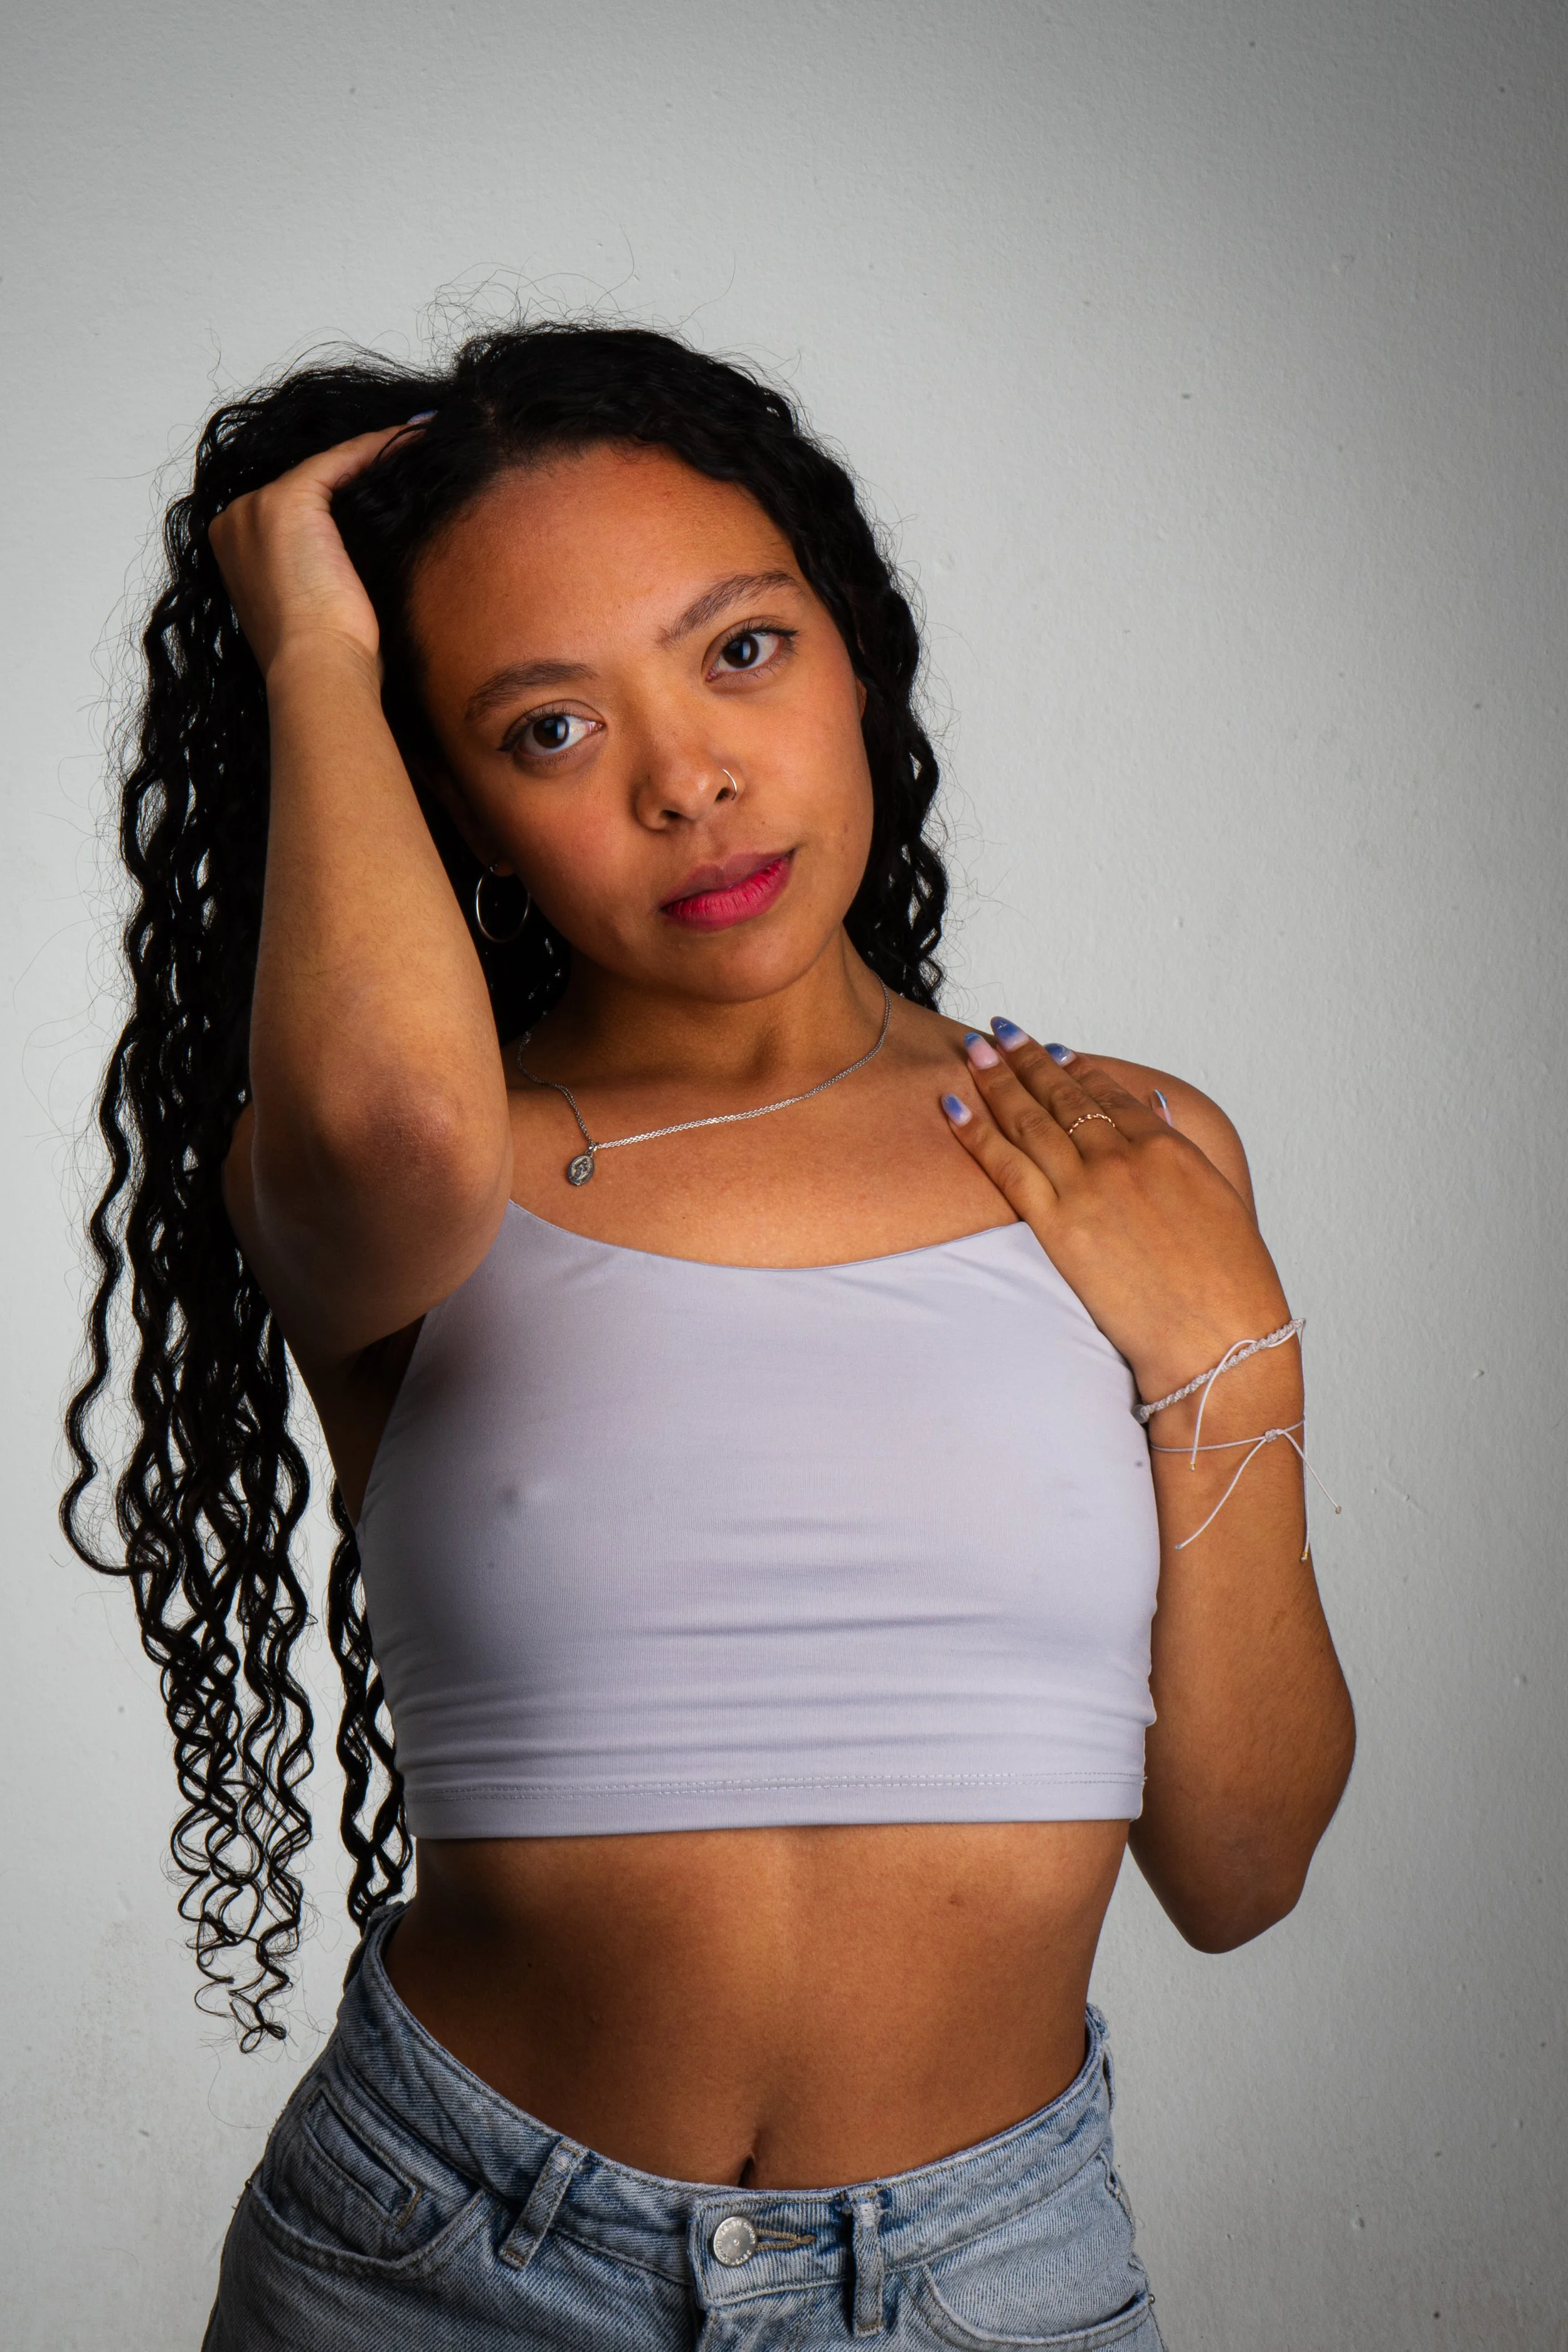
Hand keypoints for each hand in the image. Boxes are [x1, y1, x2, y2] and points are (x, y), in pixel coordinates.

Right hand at [208, 423, 417, 680]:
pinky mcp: (285, 501)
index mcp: (236, 551)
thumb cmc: (325, 656)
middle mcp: (235, 523)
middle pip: (305, 483)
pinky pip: (337, 461)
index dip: (340, 499)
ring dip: (371, 455)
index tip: (382, 487)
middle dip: (355, 472)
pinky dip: (374, 449)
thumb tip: (359, 545)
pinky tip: (409, 443)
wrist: (318, 670)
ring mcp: (254, 509)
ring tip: (414, 445)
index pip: (294, 510)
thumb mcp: (313, 603)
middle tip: (404, 458)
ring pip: (323, 468)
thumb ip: (319, 564)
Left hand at [941, 1028, 1290, 1406]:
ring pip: (1029, 1119)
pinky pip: (1006, 1166)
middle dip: (1026, 1058)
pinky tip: (953, 1107)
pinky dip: (976, 1133)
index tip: (1051, 1050)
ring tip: (973, 1050)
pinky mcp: (1058, 1225)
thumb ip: (1179, 1147)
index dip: (1075, 1068)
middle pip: (1062, 1094)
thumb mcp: (1219, 1199)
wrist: (1219, 1337)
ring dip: (996, 1079)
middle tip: (1000, 1031)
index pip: (1109, 1093)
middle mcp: (1123, 1156)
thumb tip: (1152, 1107)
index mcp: (1167, 1147)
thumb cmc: (1229, 1283)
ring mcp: (1088, 1188)